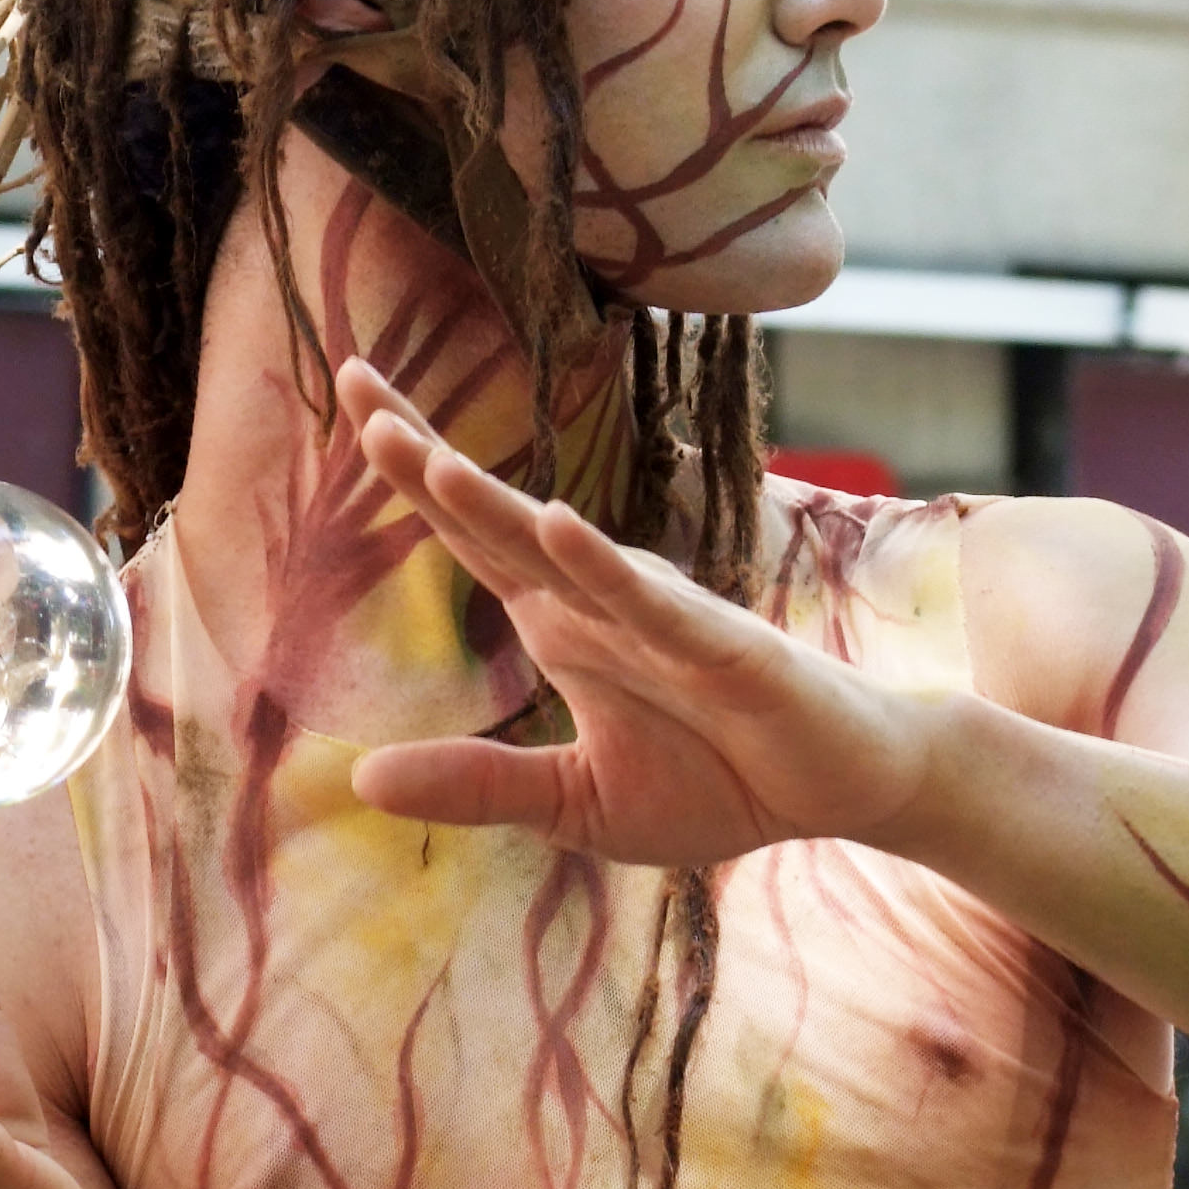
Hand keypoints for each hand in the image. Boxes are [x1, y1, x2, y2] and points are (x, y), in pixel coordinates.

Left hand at [337, 357, 934, 863]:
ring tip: (425, 457)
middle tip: (354, 384)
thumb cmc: (716, 782)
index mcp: (558, 620)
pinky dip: (606, 568)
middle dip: (425, 455)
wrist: (837, 793)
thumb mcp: (576, 804)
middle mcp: (598, 598)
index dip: (412, 471)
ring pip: (563, 549)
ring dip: (496, 504)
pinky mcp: (720, 645)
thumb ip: (477, 786)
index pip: (471, 534)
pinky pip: (654, 601)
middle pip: (497, 518)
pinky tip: (560, 528)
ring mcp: (659, 615)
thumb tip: (361, 778)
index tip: (352, 397)